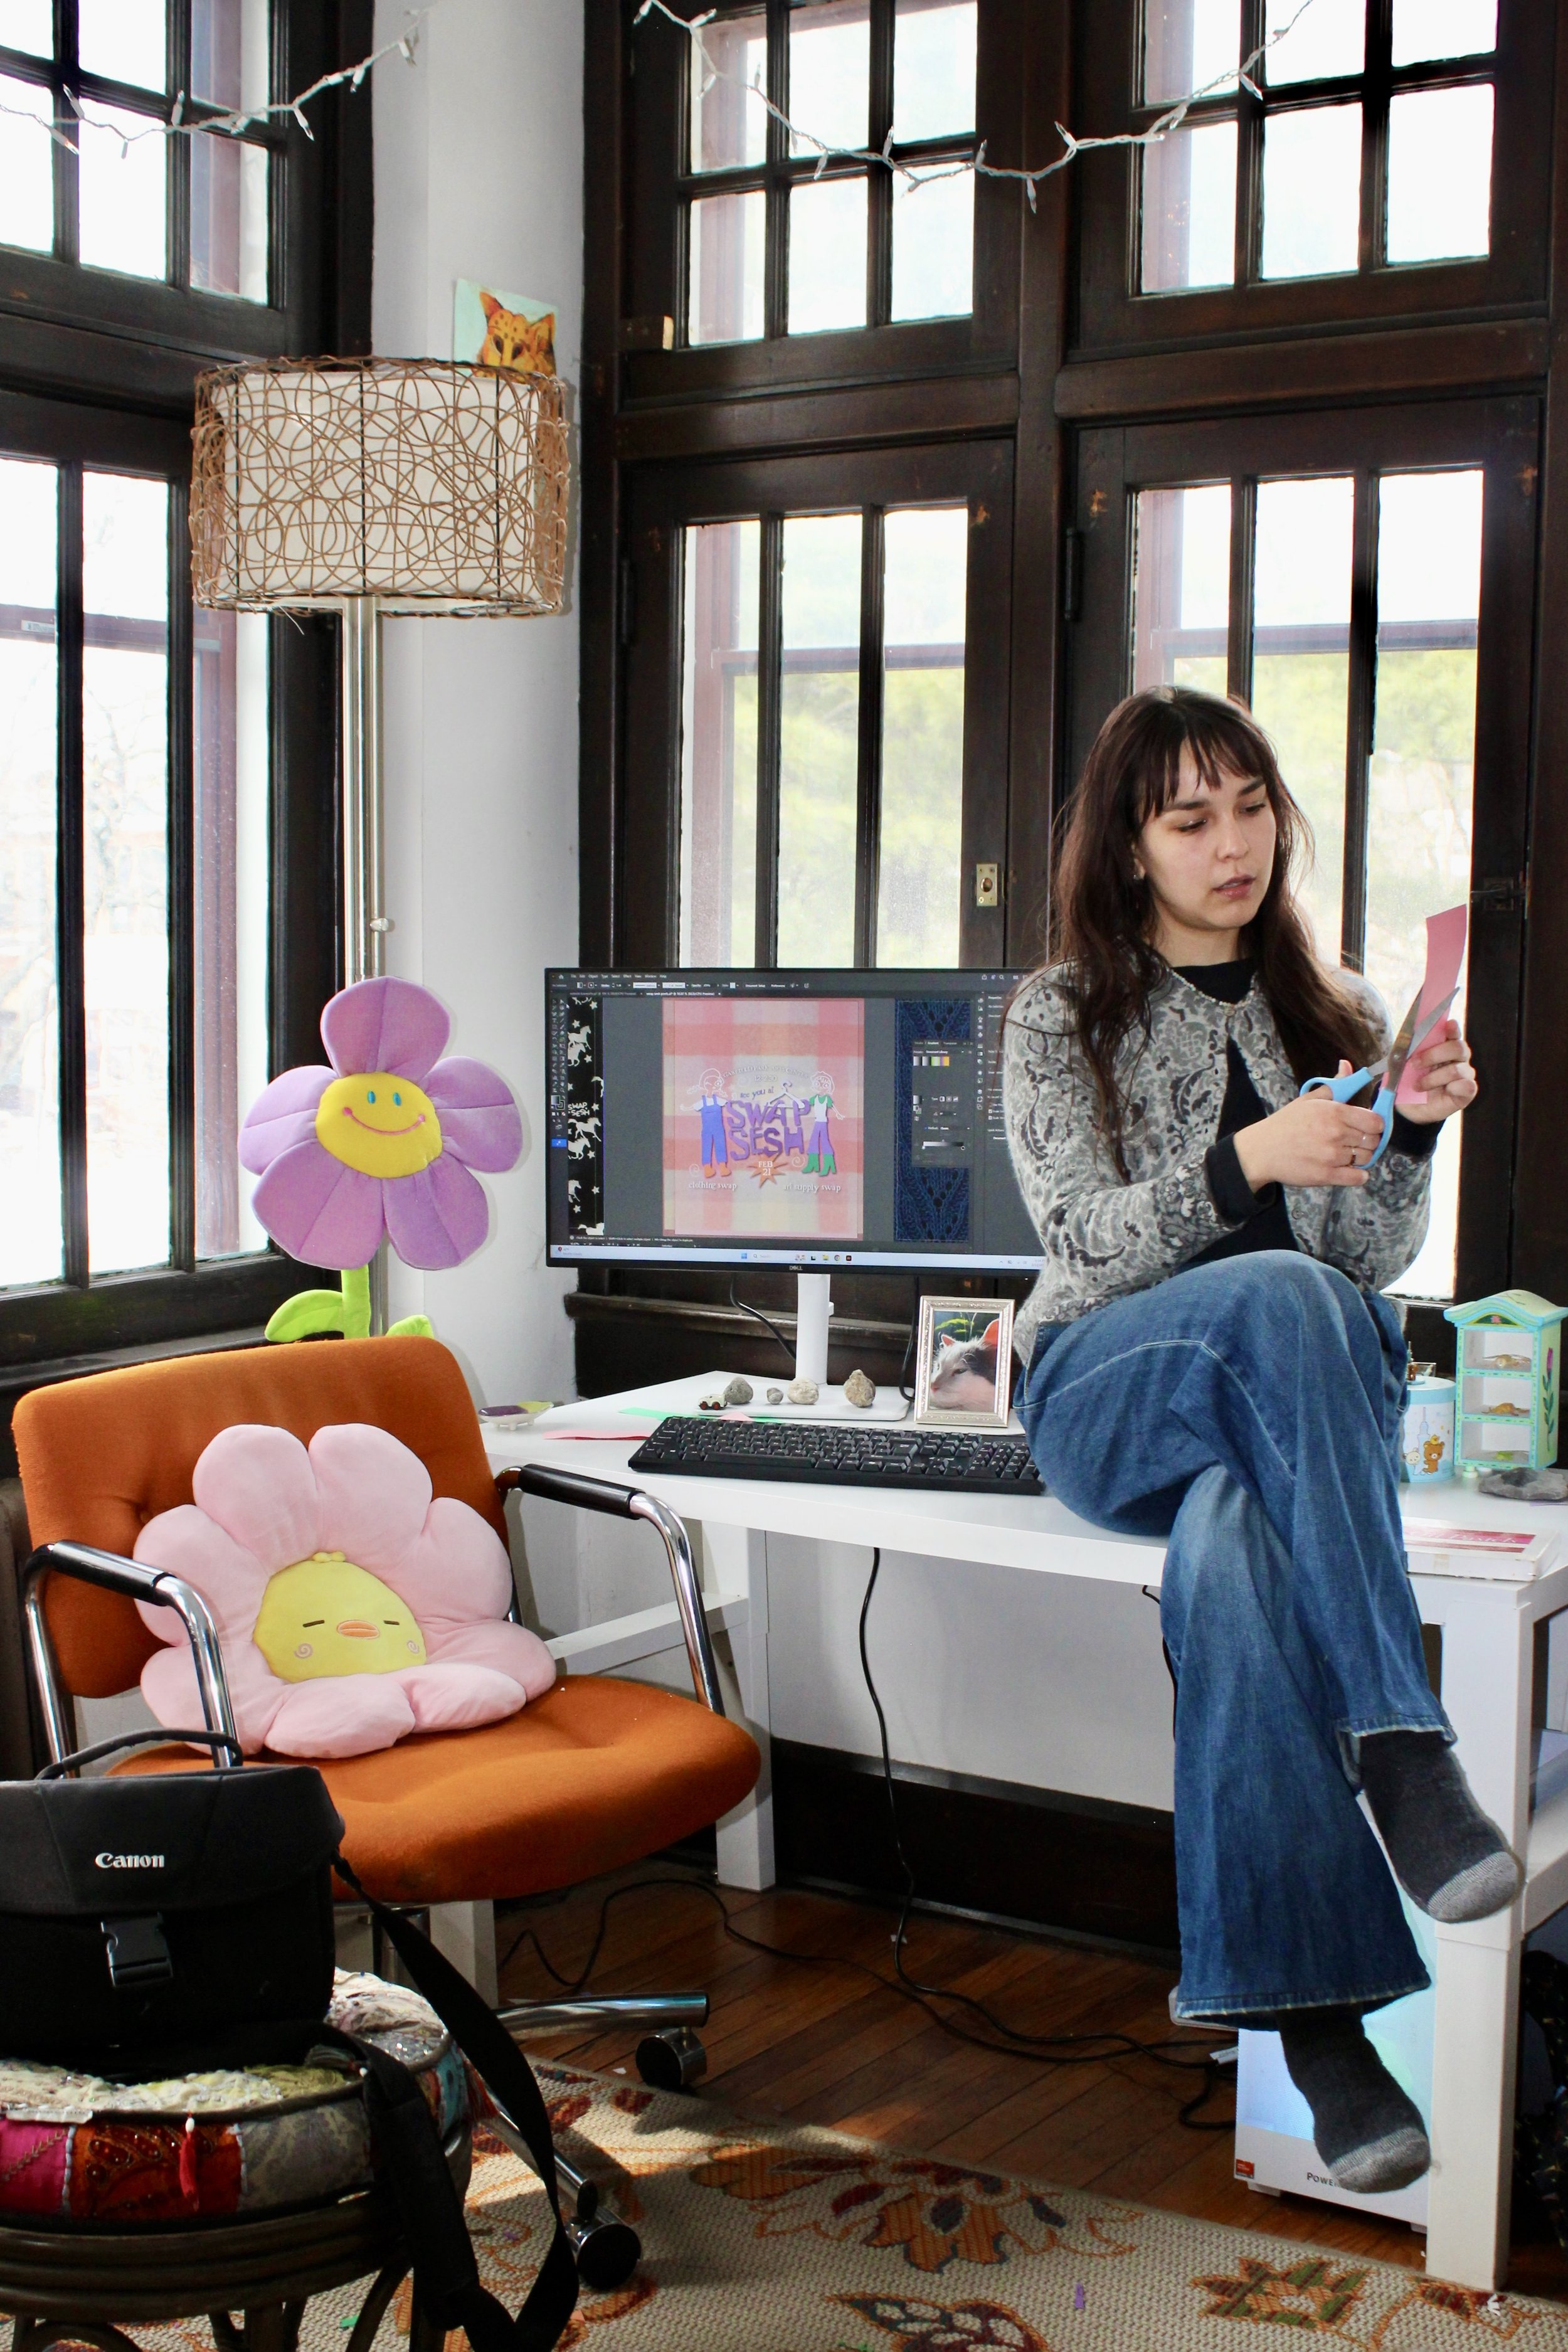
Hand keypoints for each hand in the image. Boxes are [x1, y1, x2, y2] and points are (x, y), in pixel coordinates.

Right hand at [1232, 1065, 1387, 1191]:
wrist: (1261, 1150)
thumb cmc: (1286, 1123)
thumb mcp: (1308, 1099)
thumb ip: (1334, 1085)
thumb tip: (1347, 1065)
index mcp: (1334, 1112)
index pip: (1375, 1121)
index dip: (1375, 1124)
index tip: (1366, 1127)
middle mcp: (1336, 1134)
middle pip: (1373, 1141)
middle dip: (1368, 1141)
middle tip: (1356, 1141)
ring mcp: (1332, 1156)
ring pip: (1366, 1159)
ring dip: (1362, 1158)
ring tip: (1348, 1155)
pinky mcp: (1326, 1176)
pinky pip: (1358, 1178)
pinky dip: (1358, 1176)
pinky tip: (1348, 1169)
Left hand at [1396, 1018, 1477, 1124]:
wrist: (1408, 1106)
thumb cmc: (1408, 1080)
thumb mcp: (1403, 1064)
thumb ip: (1407, 1051)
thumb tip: (1405, 1041)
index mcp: (1444, 1045)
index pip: (1452, 1032)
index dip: (1452, 1028)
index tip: (1448, 1024)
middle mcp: (1458, 1057)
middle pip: (1457, 1047)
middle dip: (1433, 1054)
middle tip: (1414, 1064)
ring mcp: (1464, 1074)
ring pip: (1456, 1070)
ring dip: (1433, 1078)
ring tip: (1418, 1085)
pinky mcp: (1467, 1092)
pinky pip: (1467, 1086)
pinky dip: (1453, 1088)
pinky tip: (1444, 1091)